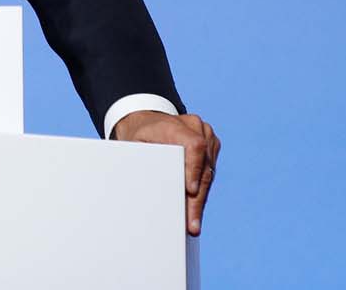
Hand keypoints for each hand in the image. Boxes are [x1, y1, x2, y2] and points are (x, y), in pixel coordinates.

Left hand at [112, 110, 219, 236]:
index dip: (194, 169)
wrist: (147, 121)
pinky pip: (210, 171)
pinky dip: (202, 190)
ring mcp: (206, 135)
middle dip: (197, 198)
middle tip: (192, 224)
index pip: (194, 145)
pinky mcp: (211, 145)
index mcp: (175, 125)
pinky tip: (195, 208)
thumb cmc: (140, 134)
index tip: (191, 190)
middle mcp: (195, 127)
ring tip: (194, 222)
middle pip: (203, 166)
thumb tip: (146, 188)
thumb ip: (143, 160)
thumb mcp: (134, 143)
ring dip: (201, 198)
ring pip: (208, 172)